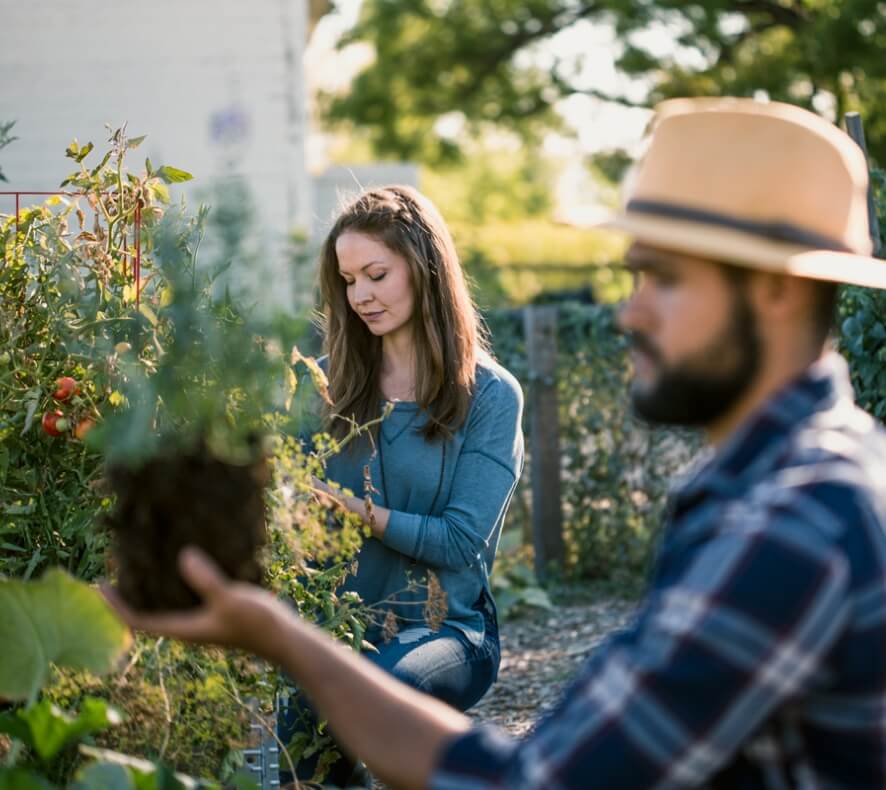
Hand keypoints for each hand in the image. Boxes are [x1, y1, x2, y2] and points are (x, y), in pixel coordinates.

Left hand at [101, 547, 289, 659]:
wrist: (284, 639)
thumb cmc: (256, 624)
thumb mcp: (230, 599)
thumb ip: (206, 580)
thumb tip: (183, 556)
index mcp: (184, 627)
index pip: (138, 620)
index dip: (116, 605)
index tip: (99, 586)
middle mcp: (188, 625)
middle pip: (148, 612)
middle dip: (130, 593)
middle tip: (118, 567)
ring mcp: (203, 619)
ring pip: (168, 603)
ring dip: (152, 586)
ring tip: (144, 560)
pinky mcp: (217, 611)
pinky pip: (188, 595)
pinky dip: (178, 581)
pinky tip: (185, 561)